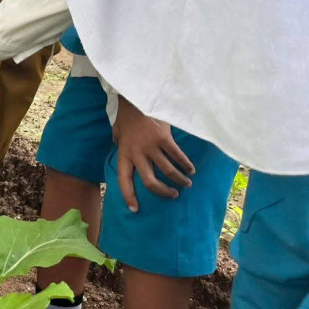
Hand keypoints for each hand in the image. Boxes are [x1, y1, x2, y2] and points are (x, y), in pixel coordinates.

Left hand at [113, 96, 194, 211]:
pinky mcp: (163, 138)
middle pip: (150, 182)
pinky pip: (177, 156)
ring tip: (186, 183)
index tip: (134, 209)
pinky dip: (186, 165)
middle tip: (172, 195)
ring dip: (179, 180)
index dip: (128, 196)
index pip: (124, 180)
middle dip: (163, 192)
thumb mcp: (117, 132)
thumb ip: (119, 144)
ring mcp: (151, 146)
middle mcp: (137, 153)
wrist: (136, 99)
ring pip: (167, 171)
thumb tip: (119, 148)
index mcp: (124, 153)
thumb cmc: (127, 116)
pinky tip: (191, 168)